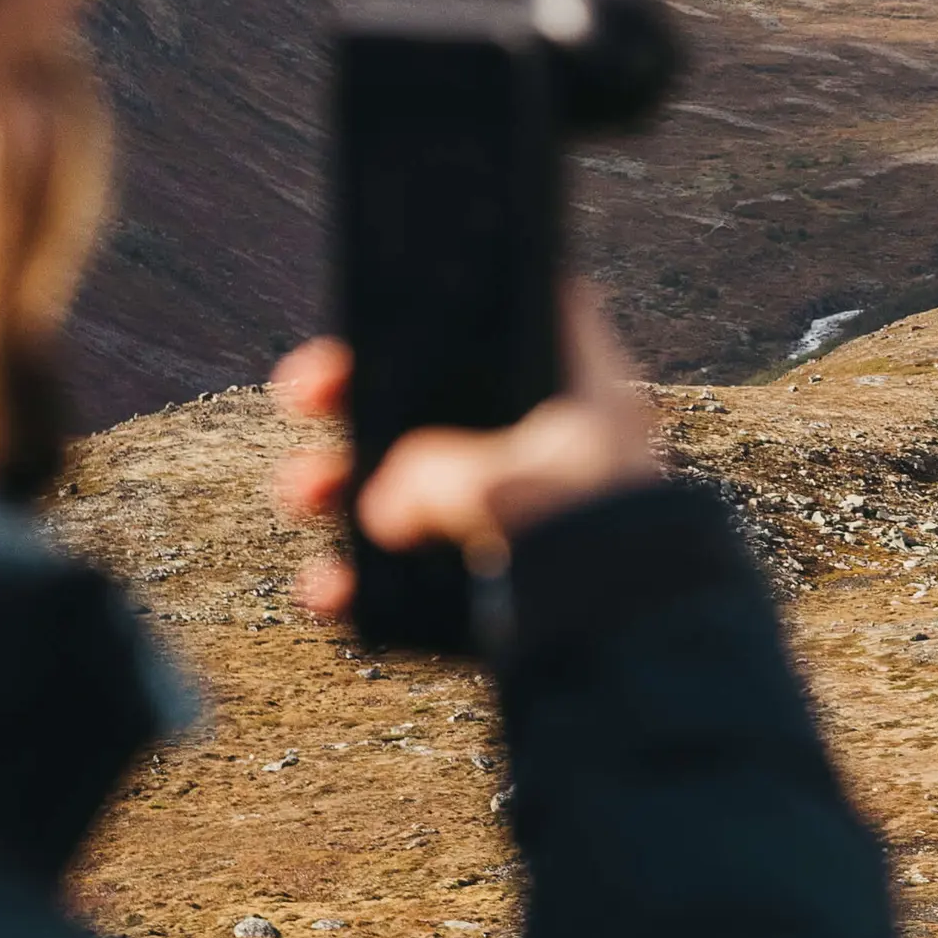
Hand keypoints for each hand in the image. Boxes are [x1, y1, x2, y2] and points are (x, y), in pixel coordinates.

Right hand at [270, 285, 663, 615]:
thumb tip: (381, 503)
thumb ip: (429, 473)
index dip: (459, 303)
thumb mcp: (503, 478)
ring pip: (420, 487)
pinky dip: (368, 581)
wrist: (636, 634)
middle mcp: (554, 446)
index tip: (386, 304)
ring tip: (300, 492)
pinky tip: (328, 587)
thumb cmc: (594, 532)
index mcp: (579, 393)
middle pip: (444, 403)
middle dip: (363, 401)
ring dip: (347, 488)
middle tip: (305, 392)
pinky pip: (420, 574)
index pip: (523, 318)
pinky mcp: (508, 584)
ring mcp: (527, 513)